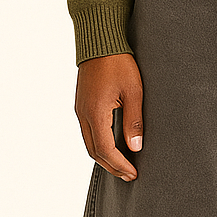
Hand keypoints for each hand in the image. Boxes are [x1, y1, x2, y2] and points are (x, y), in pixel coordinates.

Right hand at [74, 52, 143, 180]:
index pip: (106, 150)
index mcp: (96, 113)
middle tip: (128, 175)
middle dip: (111, 166)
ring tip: (122, 164)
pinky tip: (111, 145)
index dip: (120, 165)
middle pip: (94, 151)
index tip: (133, 174)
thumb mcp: (134, 92)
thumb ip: (134, 122)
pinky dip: (99, 144)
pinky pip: (87, 131)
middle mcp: (83, 114)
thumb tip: (135, 147)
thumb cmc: (119, 63)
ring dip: (104, 157)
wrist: (99, 41)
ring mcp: (80, 109)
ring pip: (89, 143)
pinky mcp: (81, 104)